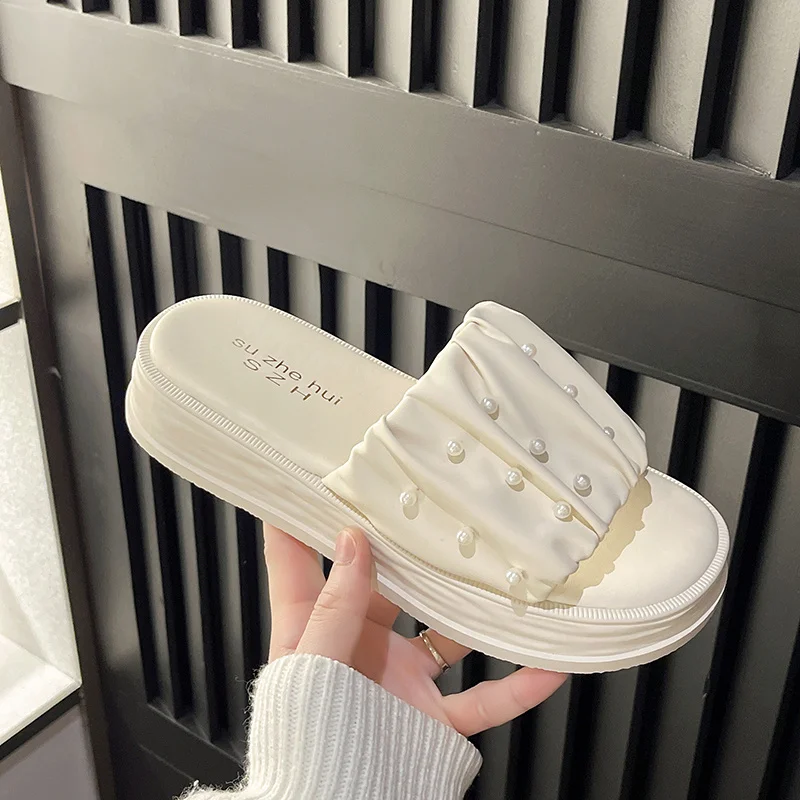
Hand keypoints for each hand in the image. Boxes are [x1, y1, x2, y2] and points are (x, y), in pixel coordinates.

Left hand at [264, 525, 565, 735]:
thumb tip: (352, 540)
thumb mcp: (311, 666)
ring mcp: (400, 679)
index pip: (300, 559)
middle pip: (388, 582)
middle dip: (410, 547)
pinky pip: (485, 698)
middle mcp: (359, 646)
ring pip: (449, 631)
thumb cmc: (305, 743)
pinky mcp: (433, 717)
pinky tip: (550, 665)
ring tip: (505, 572)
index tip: (312, 467)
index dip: (300, 513)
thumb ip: (336, 606)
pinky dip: (518, 685)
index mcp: (313, 629)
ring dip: (477, 609)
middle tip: (432, 501)